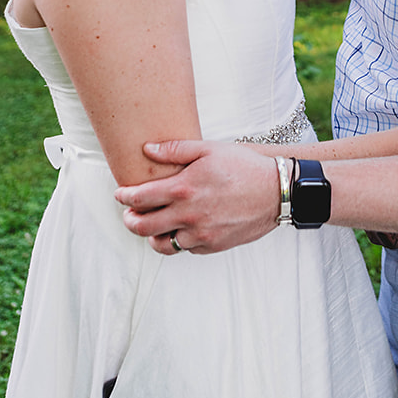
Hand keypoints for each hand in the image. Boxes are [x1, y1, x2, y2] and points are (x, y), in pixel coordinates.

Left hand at [115, 140, 280, 253]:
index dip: (124, 197)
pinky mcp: (213, 246)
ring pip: (162, 244)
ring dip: (151, 235)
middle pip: (143, 227)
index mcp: (184, 189)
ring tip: (152, 225)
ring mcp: (201, 234)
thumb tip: (147, 149)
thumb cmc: (244, 166)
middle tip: (129, 214)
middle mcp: (189, 215)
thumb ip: (175, 149)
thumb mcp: (209, 149)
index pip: (140, 198)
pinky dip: (178, 240)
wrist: (277, 192)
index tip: (120, 194)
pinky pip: (185, 248)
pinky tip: (181, 227)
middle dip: (130, 220)